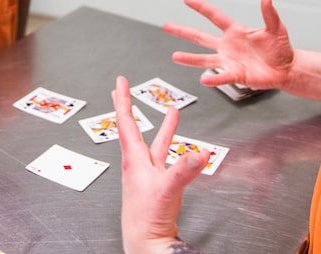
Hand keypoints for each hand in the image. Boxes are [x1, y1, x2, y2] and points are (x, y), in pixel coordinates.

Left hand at [112, 76, 209, 253]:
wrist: (146, 243)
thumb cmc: (146, 219)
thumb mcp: (166, 189)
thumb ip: (184, 169)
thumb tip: (201, 152)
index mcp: (133, 159)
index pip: (125, 122)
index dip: (123, 100)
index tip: (119, 82)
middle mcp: (137, 163)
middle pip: (133, 127)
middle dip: (129, 106)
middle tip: (123, 89)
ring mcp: (148, 173)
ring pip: (155, 142)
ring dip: (163, 126)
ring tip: (172, 110)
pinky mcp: (159, 184)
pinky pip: (168, 158)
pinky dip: (178, 149)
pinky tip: (189, 147)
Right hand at [163, 0, 294, 90]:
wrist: (286, 69)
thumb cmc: (281, 48)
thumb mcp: (276, 29)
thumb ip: (269, 14)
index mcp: (235, 31)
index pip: (215, 16)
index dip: (201, 8)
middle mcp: (228, 46)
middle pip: (201, 37)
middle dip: (183, 31)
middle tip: (167, 26)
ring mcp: (229, 61)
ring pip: (204, 59)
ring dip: (190, 58)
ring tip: (175, 56)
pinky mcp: (235, 75)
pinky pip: (222, 76)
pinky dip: (213, 79)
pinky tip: (203, 80)